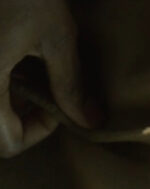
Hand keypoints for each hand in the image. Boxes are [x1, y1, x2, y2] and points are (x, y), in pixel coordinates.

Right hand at [1, 0, 92, 157]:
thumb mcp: (55, 34)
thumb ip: (70, 84)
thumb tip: (90, 120)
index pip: (7, 143)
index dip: (37, 133)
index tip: (57, 107)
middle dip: (16, 115)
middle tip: (41, 88)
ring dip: (3, 98)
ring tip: (25, 68)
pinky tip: (10, 54)